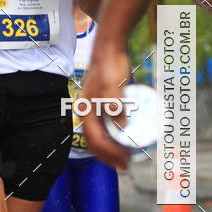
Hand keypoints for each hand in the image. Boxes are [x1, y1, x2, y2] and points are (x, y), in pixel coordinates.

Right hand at [81, 41, 131, 170]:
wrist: (108, 48)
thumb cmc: (110, 66)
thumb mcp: (114, 87)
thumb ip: (115, 107)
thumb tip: (122, 130)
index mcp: (86, 111)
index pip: (96, 141)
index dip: (111, 154)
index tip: (126, 161)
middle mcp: (86, 112)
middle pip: (94, 142)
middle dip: (108, 156)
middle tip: (125, 164)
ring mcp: (92, 107)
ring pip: (98, 135)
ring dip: (109, 148)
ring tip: (123, 154)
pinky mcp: (100, 102)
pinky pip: (104, 126)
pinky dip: (112, 136)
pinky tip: (122, 135)